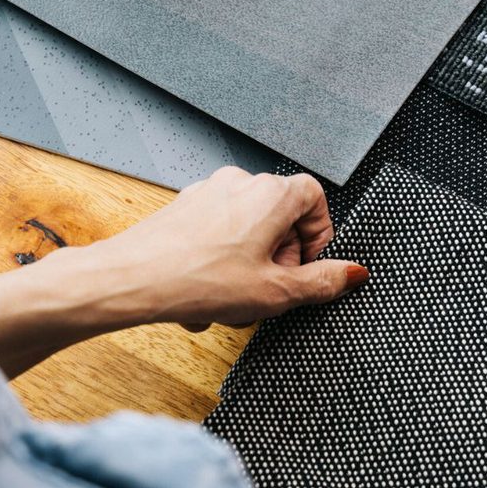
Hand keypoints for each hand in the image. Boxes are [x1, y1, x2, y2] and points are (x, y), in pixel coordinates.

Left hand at [0, 167, 368, 376]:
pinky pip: (215, 235)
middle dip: (278, 260)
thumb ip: (322, 282)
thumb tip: (354, 274)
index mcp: (270, 193)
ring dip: (247, 268)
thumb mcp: (276, 292)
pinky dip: (218, 264)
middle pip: (278, 217)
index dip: (318, 235)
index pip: (314, 198)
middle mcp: (239, 183)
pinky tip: (203, 301)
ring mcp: (207, 193)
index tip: (307, 268)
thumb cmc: (200, 281)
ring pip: (245, 231)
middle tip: (269, 292)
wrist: (131, 280)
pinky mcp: (182, 209)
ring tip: (231, 304)